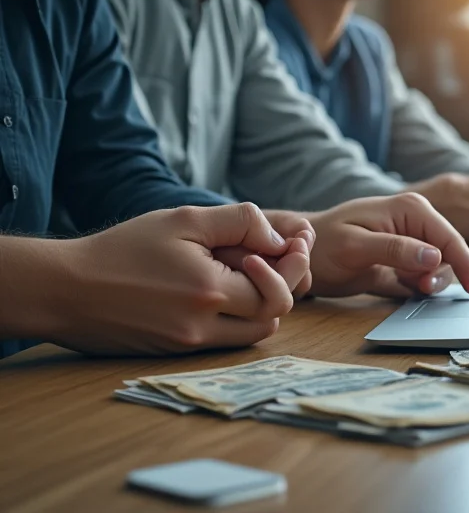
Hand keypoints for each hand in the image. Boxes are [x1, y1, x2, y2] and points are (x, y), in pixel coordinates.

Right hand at [39, 203, 310, 355]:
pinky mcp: (177, 353)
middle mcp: (204, 327)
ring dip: (263, 304)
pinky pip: (225, 340)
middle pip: (272, 316)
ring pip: (252, 333)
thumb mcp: (183, 220)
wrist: (66, 289)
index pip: (278, 289)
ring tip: (254, 270)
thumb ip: (239, 223)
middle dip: (284, 285)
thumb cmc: (123, 250)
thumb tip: (280, 239)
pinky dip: (237, 317)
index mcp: (210, 292)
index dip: (294, 265)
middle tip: (282, 255)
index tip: (296, 242)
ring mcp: (190, 345)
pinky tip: (228, 288)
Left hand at [266, 193, 468, 298]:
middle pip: (449, 252)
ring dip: (430, 281)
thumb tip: (434, 257)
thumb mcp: (356, 247)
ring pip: (440, 267)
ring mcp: (411, 240)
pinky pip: (425, 275)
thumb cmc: (324, 245)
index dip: (464, 262)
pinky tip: (403, 285)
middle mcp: (415, 221)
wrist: (302, 255)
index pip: (449, 237)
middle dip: (441, 274)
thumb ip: (396, 250)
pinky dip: (420, 285)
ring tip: (408, 285)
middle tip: (420, 287)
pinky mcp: (403, 259)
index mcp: (411, 209)